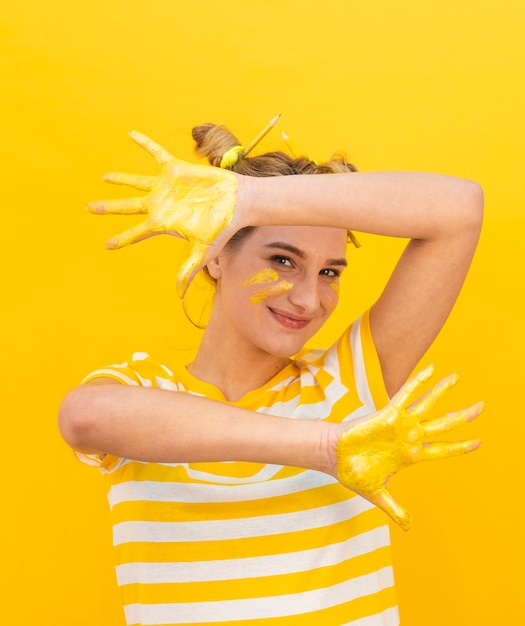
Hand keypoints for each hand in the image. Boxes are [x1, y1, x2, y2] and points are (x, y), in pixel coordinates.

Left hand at [87, 131, 239, 296]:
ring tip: (104, 177)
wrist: (238, 202)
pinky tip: (130, 134)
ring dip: (120, 179)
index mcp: (163, 223)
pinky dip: (144, 144)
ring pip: (137, 181)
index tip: (107, 245)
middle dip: (109, 207)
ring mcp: (166, 186)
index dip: (122, 238)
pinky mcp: (175, 169)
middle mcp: (161, 204)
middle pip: (128, 206)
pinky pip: (156, 154)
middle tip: (89, 208)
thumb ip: (188, 270)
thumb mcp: (204, 251)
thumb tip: (178, 294)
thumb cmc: (222, 227)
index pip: (137, 233)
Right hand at [336, 365, 482, 530]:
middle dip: (464, 416)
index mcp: (410, 456)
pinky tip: (431, 370)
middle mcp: (409, 437)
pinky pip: (407, 394)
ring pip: (428, 404)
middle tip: (481, 407)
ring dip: (443, 391)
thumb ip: (394, 508)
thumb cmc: (353, 472)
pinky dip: (419, 382)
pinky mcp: (388, 414)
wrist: (333, 457)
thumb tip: (408, 528)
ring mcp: (400, 424)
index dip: (460, 447)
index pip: (441, 450)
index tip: (477, 442)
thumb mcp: (377, 494)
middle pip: (443, 424)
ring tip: (457, 377)